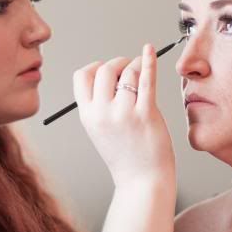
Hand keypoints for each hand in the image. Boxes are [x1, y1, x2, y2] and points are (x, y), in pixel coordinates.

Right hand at [73, 43, 174, 188]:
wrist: (142, 181)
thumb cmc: (126, 156)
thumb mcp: (100, 130)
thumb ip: (100, 105)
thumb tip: (112, 73)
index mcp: (88, 115)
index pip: (82, 76)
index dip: (95, 67)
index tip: (107, 69)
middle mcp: (103, 113)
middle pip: (105, 70)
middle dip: (118, 62)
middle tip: (128, 65)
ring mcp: (124, 113)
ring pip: (128, 73)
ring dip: (135, 65)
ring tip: (141, 69)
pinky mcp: (146, 114)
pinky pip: (146, 79)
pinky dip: (148, 61)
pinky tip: (149, 51)